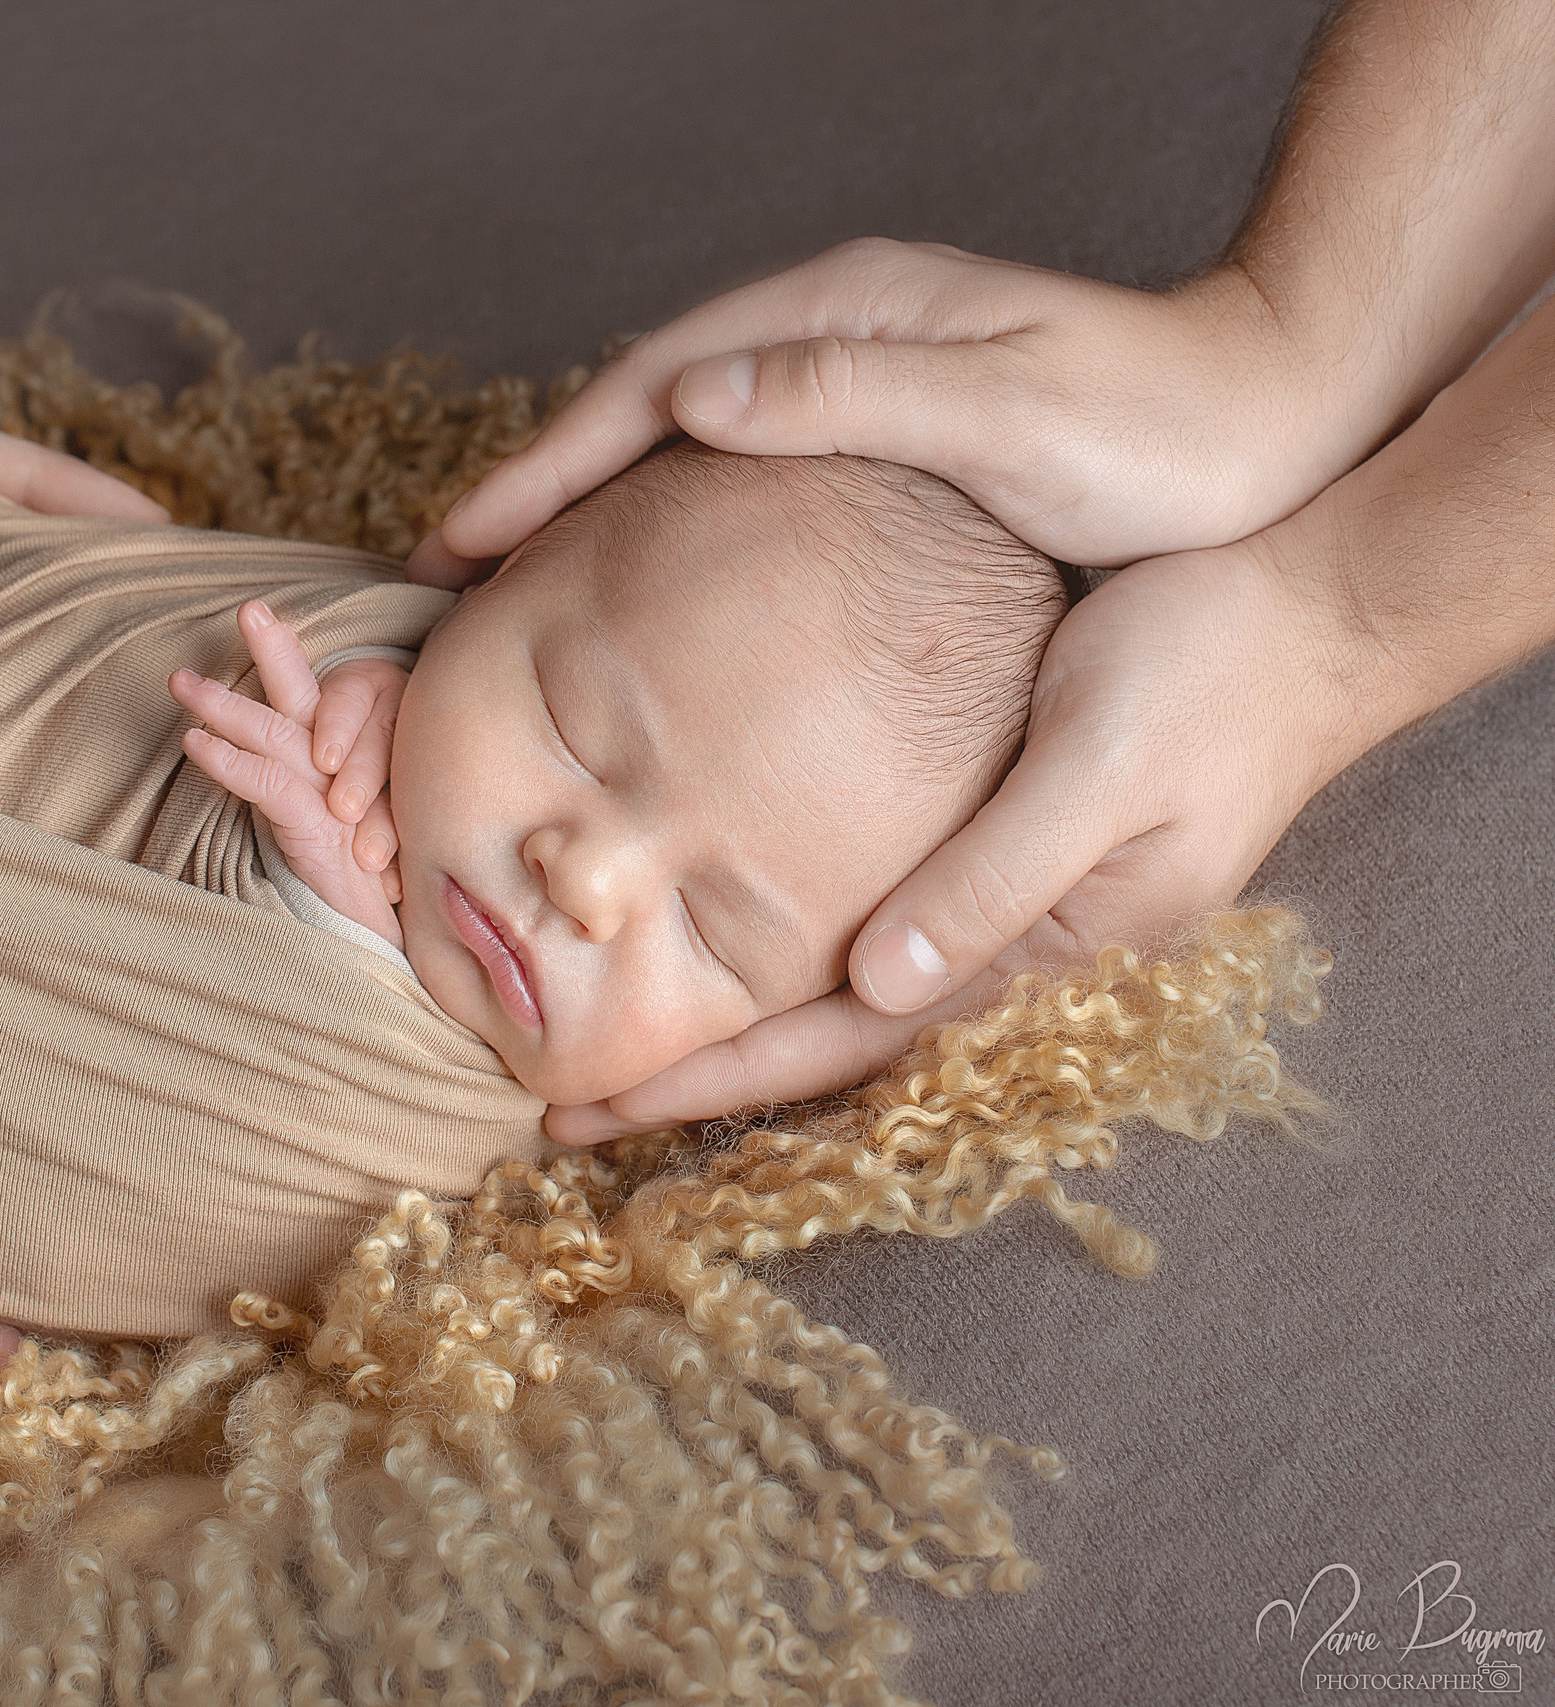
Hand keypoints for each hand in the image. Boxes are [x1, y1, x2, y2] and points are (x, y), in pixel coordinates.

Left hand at [170, 602, 406, 942]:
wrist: (386, 946)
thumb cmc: (358, 894)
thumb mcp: (326, 836)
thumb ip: (298, 796)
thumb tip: (259, 766)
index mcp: (350, 765)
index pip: (322, 701)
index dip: (288, 661)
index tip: (260, 619)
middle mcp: (346, 772)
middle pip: (310, 698)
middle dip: (276, 650)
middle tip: (249, 608)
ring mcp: (334, 797)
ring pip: (279, 731)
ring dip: (223, 704)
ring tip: (180, 680)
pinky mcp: (319, 829)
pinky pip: (268, 783)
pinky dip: (227, 760)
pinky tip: (192, 742)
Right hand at [406, 241, 1357, 587]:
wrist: (1270, 423)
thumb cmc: (1157, 427)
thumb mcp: (1007, 409)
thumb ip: (851, 393)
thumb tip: (693, 399)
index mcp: (843, 312)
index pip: (651, 385)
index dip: (545, 465)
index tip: (461, 542)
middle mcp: (833, 333)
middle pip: (642, 408)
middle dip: (538, 488)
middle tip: (448, 575)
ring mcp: (854, 381)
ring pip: (679, 443)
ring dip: (588, 509)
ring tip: (512, 587)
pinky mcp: (882, 436)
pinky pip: (733, 475)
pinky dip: (662, 523)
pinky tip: (639, 584)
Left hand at [546, 538, 1362, 1140]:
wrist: (1318, 613)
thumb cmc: (1212, 673)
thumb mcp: (1099, 767)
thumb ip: (992, 879)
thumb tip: (882, 983)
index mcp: (1033, 946)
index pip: (839, 1042)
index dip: (707, 1079)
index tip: (587, 1108)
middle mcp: (1012, 945)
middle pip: (827, 1038)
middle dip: (697, 1073)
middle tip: (560, 1101)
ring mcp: (1011, 905)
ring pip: (845, 993)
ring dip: (736, 1023)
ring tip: (619, 1040)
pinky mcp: (1007, 848)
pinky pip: (876, 926)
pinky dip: (791, 952)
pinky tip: (729, 941)